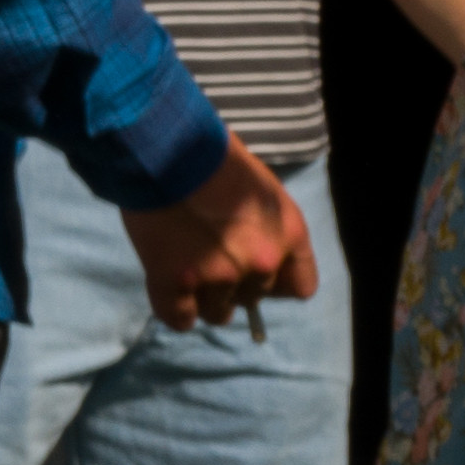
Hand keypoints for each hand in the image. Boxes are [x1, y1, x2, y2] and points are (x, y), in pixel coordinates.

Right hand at [125, 147, 315, 331]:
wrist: (164, 147)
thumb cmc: (212, 154)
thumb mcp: (260, 187)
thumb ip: (264, 226)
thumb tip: (249, 251)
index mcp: (289, 235)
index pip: (300, 287)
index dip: (274, 284)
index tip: (254, 275)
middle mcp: (262, 262)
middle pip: (252, 298)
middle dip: (232, 286)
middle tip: (207, 261)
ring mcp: (219, 275)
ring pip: (217, 313)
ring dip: (203, 300)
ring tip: (185, 276)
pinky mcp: (175, 281)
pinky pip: (180, 318)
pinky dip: (175, 311)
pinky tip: (168, 293)